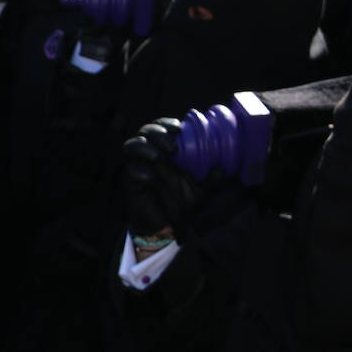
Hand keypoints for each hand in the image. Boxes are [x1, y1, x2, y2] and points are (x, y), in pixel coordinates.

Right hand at [122, 119, 200, 238]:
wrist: (168, 227)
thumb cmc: (183, 204)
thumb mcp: (202, 191)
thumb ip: (211, 180)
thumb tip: (221, 168)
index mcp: (166, 151)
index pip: (160, 127)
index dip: (166, 123)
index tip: (178, 128)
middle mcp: (150, 155)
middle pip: (144, 132)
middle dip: (156, 133)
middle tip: (172, 147)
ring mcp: (139, 167)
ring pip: (131, 145)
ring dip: (144, 147)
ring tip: (158, 158)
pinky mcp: (131, 183)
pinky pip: (130, 171)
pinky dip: (141, 172)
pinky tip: (152, 179)